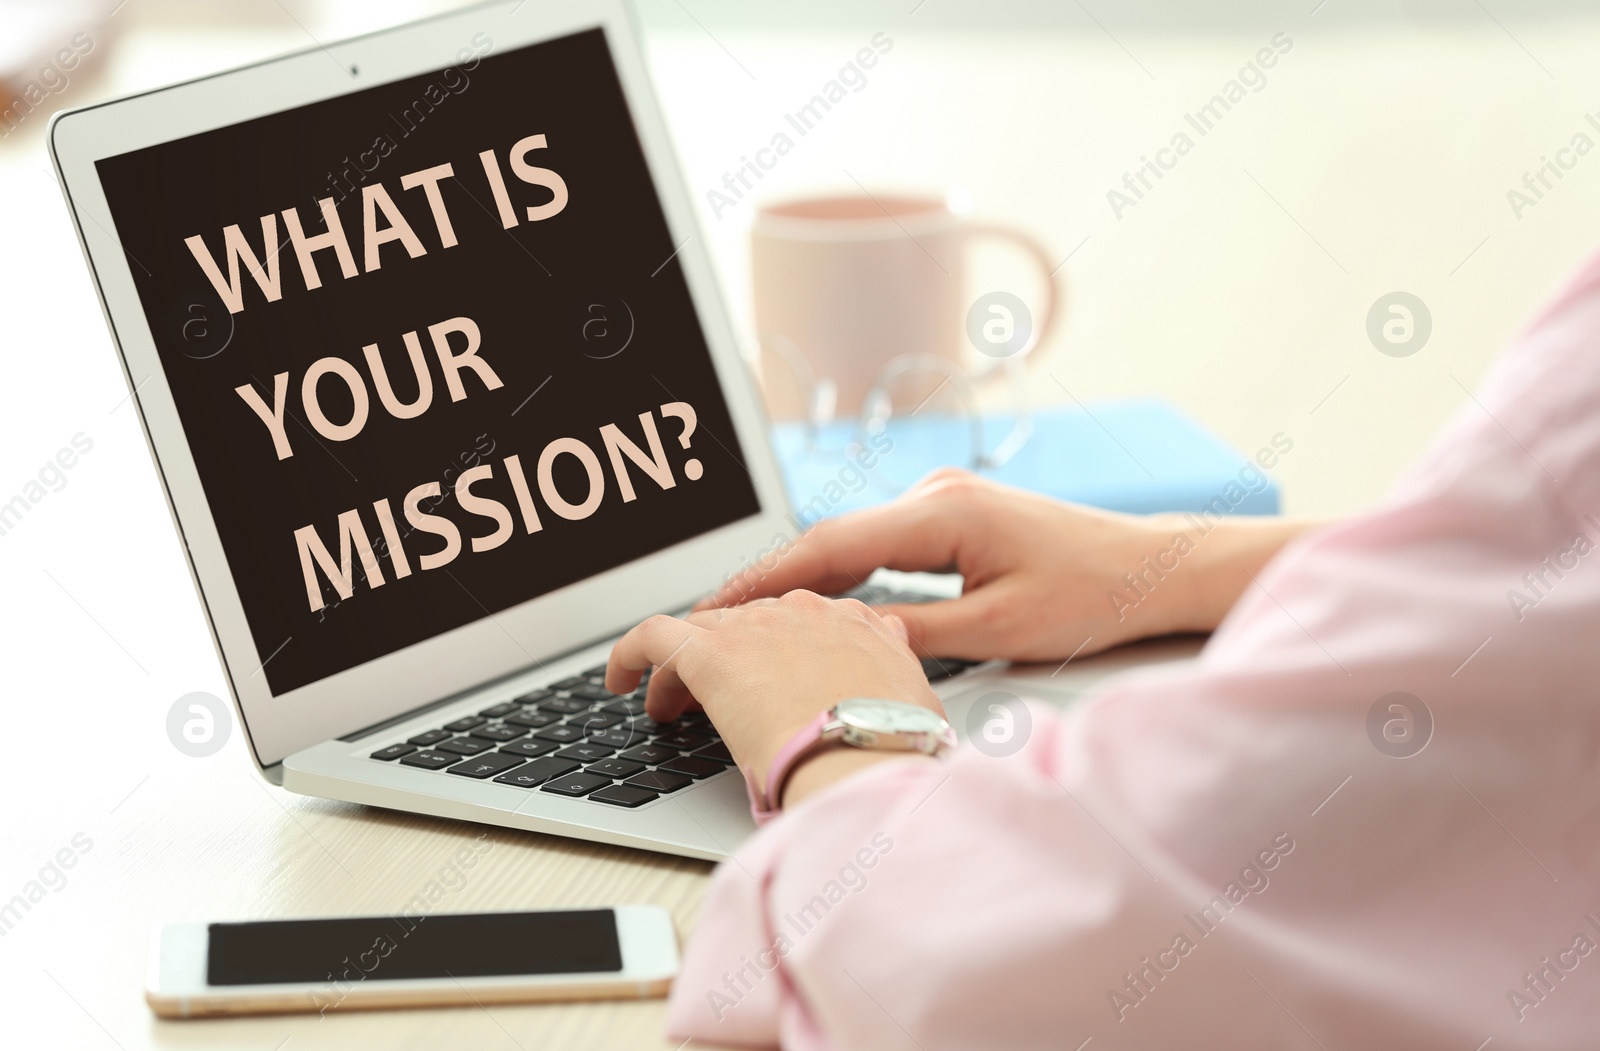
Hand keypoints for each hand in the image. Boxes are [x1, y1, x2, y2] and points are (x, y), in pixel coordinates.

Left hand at [604, 591, 943, 800]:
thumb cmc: (893, 744)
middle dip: (724, 665)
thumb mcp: (914, 694)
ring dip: (680, 672)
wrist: (865, 758)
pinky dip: (629, 654)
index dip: (768, 656)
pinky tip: (617, 681)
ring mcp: (755, 627)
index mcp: (850, 621)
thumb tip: (891, 631)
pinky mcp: (709, 650)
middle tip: (709, 706)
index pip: (795, 624)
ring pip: (699, 634)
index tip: (759, 687)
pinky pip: (652, 636)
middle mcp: (802, 612)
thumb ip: (895, 658)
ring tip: (670, 710)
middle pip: (744, 627)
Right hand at [699, 468, 1318, 663]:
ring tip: (746, 623)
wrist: (1157, 568)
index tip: (712, 610)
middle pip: (828, 541)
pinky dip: (839, 576)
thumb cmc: (1095, 594)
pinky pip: (878, 547)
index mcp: (941, 512)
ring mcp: (942, 502)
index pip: (828, 546)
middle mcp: (934, 494)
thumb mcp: (1001, 628)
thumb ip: (912, 634)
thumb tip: (841, 644)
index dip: (764, 582)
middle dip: (768, 584)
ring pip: (850, 543)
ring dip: (801, 581)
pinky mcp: (953, 519)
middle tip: (708, 624)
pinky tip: (814, 605)